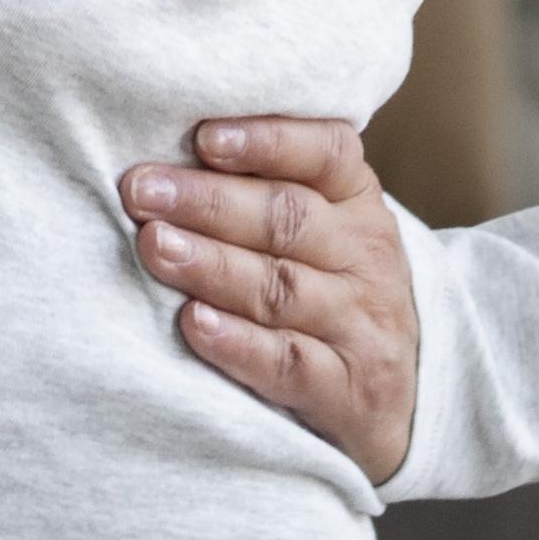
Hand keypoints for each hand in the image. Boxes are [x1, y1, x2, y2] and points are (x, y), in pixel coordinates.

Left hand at [121, 116, 419, 484]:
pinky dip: (238, 343)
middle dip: (207, 201)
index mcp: (357, 202)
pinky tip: (194, 323)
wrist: (397, 401)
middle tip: (141, 191)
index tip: (203, 137)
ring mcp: (360, 325)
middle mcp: (365, 256)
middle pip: (288, 219)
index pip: (327, 153)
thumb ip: (265, 188)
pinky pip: (288, 363)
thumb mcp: (325, 230)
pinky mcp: (345, 391)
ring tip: (155, 246)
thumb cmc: (332, 291)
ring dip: (212, 265)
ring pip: (281, 288)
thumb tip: (167, 158)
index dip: (267, 141)